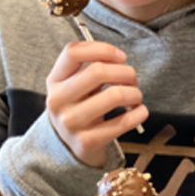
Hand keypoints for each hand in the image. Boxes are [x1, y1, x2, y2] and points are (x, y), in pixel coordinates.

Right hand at [46, 41, 146, 168]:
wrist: (67, 146)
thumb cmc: (77, 108)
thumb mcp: (72, 85)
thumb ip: (88, 67)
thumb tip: (117, 58)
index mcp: (54, 80)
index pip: (73, 52)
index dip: (102, 49)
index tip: (120, 56)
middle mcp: (58, 100)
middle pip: (98, 71)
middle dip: (125, 72)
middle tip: (133, 79)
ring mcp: (71, 122)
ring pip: (114, 95)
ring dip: (134, 93)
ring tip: (135, 96)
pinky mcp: (86, 141)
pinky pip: (123, 122)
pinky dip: (139, 114)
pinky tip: (139, 111)